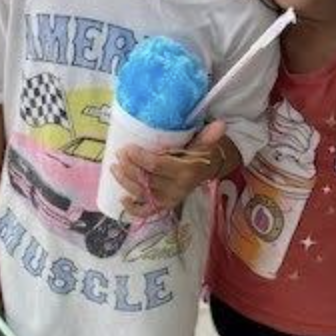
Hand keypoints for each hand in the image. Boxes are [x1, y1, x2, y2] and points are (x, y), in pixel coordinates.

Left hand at [113, 120, 227, 218]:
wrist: (205, 172)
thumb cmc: (198, 155)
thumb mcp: (202, 144)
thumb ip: (208, 135)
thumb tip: (221, 124)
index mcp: (185, 172)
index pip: (156, 165)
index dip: (139, 158)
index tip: (127, 148)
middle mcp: (176, 189)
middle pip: (146, 179)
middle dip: (129, 168)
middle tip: (118, 155)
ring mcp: (169, 200)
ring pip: (142, 193)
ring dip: (125, 182)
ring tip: (114, 168)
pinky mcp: (163, 207)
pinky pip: (146, 211)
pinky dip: (133, 208)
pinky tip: (122, 198)